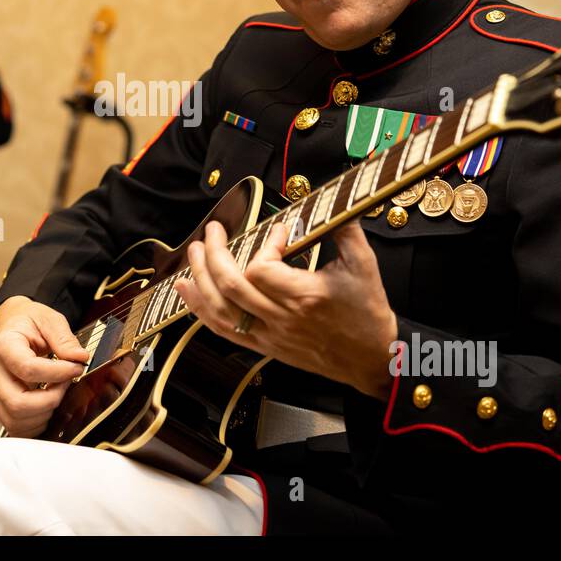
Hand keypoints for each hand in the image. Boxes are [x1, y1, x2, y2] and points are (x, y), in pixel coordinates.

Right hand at [0, 296, 90, 436]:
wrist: (11, 324)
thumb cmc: (28, 322)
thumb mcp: (48, 319)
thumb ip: (64, 338)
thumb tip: (80, 358)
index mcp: (5, 346)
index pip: (28, 368)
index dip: (58, 373)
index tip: (77, 367)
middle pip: (17, 402)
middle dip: (50, 400)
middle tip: (65, 384)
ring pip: (15, 420)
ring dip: (44, 414)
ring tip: (57, 394)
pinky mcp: (2, 403)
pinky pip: (15, 427)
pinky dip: (35, 425)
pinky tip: (48, 408)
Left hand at [174, 218, 398, 398]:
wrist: (372, 359)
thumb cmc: (368, 313)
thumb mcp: (363, 265)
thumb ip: (344, 229)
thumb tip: (333, 201)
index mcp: (304, 298)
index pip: (263, 268)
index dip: (265, 244)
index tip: (279, 233)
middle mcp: (282, 319)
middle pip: (231, 286)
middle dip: (214, 254)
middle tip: (213, 231)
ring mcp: (270, 336)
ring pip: (221, 310)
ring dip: (200, 279)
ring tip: (193, 252)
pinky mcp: (266, 347)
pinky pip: (224, 330)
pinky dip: (200, 310)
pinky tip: (187, 291)